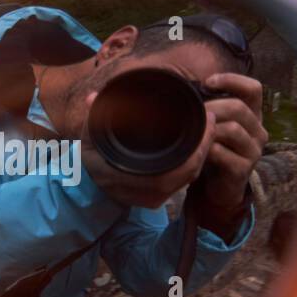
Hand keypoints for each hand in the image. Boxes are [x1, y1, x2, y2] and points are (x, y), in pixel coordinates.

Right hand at [80, 93, 215, 209]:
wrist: (85, 185)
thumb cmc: (90, 159)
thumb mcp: (90, 135)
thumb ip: (94, 115)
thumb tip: (93, 98)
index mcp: (136, 178)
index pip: (183, 166)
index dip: (201, 144)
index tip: (207, 117)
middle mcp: (149, 193)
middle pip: (191, 172)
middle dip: (205, 145)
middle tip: (211, 119)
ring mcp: (155, 198)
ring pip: (190, 177)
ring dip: (201, 154)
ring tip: (206, 128)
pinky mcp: (158, 198)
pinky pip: (184, 181)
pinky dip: (193, 162)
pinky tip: (197, 145)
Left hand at [198, 72, 267, 236]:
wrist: (216, 187)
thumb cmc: (213, 150)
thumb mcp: (214, 125)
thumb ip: (210, 107)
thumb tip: (184, 85)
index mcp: (252, 115)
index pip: (253, 89)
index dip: (232, 80)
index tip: (208, 82)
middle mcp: (258, 130)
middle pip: (238, 107)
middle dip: (211, 107)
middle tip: (190, 111)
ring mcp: (253, 151)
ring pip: (232, 129)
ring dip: (208, 128)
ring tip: (191, 131)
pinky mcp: (244, 169)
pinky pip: (223, 153)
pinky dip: (206, 150)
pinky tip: (196, 150)